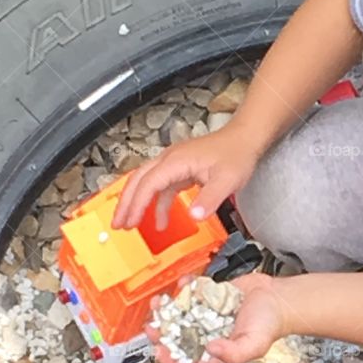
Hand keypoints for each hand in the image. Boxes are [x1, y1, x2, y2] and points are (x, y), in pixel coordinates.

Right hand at [112, 125, 260, 229]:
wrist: (245, 138)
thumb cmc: (236, 153)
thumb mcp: (227, 180)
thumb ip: (209, 199)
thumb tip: (194, 216)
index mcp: (176, 161)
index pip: (148, 184)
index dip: (136, 205)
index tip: (130, 222)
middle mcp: (170, 160)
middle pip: (138, 181)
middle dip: (125, 203)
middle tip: (117, 223)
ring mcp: (174, 164)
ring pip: (146, 183)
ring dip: (136, 203)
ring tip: (129, 224)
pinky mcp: (180, 169)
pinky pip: (161, 188)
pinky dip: (157, 204)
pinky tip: (160, 220)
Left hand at [146, 272, 287, 362]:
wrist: (278, 299)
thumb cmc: (270, 325)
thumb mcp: (254, 345)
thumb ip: (233, 352)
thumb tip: (210, 349)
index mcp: (216, 354)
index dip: (170, 361)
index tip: (158, 352)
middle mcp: (208, 336)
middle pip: (177, 339)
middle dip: (162, 333)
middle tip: (152, 325)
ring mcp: (207, 316)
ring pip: (180, 315)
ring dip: (167, 309)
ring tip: (160, 302)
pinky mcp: (210, 298)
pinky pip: (192, 294)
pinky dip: (186, 288)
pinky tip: (185, 282)